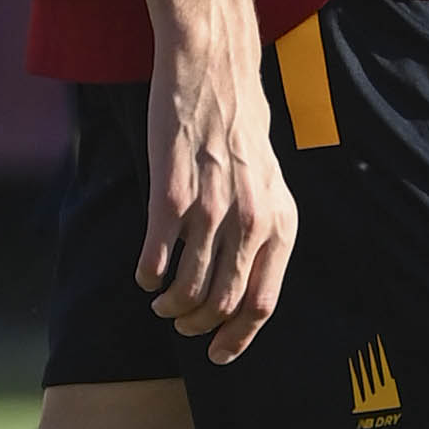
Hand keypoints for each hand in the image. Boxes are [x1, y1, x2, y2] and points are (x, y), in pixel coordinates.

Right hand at [140, 50, 297, 363]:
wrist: (215, 74)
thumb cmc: (240, 132)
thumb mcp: (270, 185)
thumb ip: (262, 232)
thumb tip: (244, 289)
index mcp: (281, 222)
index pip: (261, 304)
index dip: (237, 339)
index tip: (217, 354)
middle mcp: (251, 221)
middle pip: (222, 305)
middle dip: (197, 326)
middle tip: (181, 323)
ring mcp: (211, 210)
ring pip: (188, 290)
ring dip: (170, 305)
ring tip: (161, 299)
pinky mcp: (171, 196)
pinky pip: (156, 259)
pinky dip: (148, 276)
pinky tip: (147, 273)